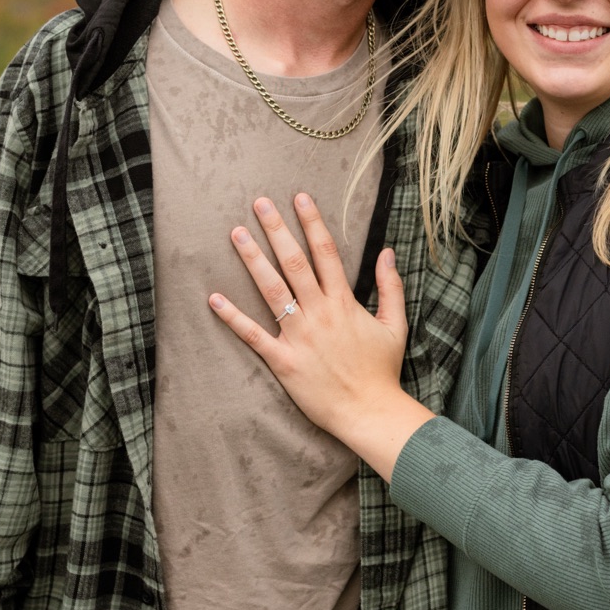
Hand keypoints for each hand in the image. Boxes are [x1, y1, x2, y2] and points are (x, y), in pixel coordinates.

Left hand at [209, 193, 433, 481]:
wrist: (371, 412)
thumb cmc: (382, 371)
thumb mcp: (395, 325)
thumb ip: (390, 286)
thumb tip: (387, 252)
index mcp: (344, 302)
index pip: (326, 252)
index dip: (312, 222)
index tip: (300, 196)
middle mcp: (319, 313)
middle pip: (294, 262)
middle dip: (276, 229)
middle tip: (259, 203)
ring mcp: (299, 336)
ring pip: (271, 290)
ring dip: (252, 260)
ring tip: (236, 234)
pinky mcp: (283, 361)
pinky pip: (254, 335)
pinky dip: (232, 317)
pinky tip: (214, 297)